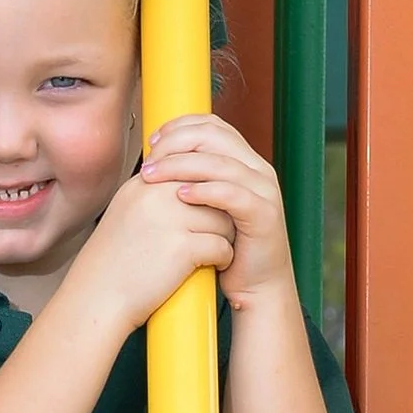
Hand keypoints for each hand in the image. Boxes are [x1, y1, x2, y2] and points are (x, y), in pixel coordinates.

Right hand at [66, 156, 240, 336]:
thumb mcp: (126, 216)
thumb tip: (196, 187)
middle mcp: (155, 195)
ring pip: (223, 219)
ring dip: (225, 237)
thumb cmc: (112, 265)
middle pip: (212, 192)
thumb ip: (154, 196)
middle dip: (219, 214)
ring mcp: (170, 219)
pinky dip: (223, 259)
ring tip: (214, 252)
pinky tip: (214, 267)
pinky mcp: (182, 247)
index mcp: (142, 184)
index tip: (206, 214)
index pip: (192, 170)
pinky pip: (222, 246)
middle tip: (216, 235)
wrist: (96, 300)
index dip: (206, 193)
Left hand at [137, 113, 293, 311]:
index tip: (152, 143)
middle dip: (176, 144)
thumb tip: (153, 159)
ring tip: (152, 176)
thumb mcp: (204, 206)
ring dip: (181, 166)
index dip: (179, 128)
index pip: (212, 126)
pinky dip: (206, 191)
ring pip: (221, 163)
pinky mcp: (264, 215)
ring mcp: (264, 191)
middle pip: (215, 137)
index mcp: (244, 161)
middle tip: (148, 162)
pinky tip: (181, 196)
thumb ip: (190, 180)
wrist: (254, 287)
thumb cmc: (222, 246)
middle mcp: (257, 169)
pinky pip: (233, 195)